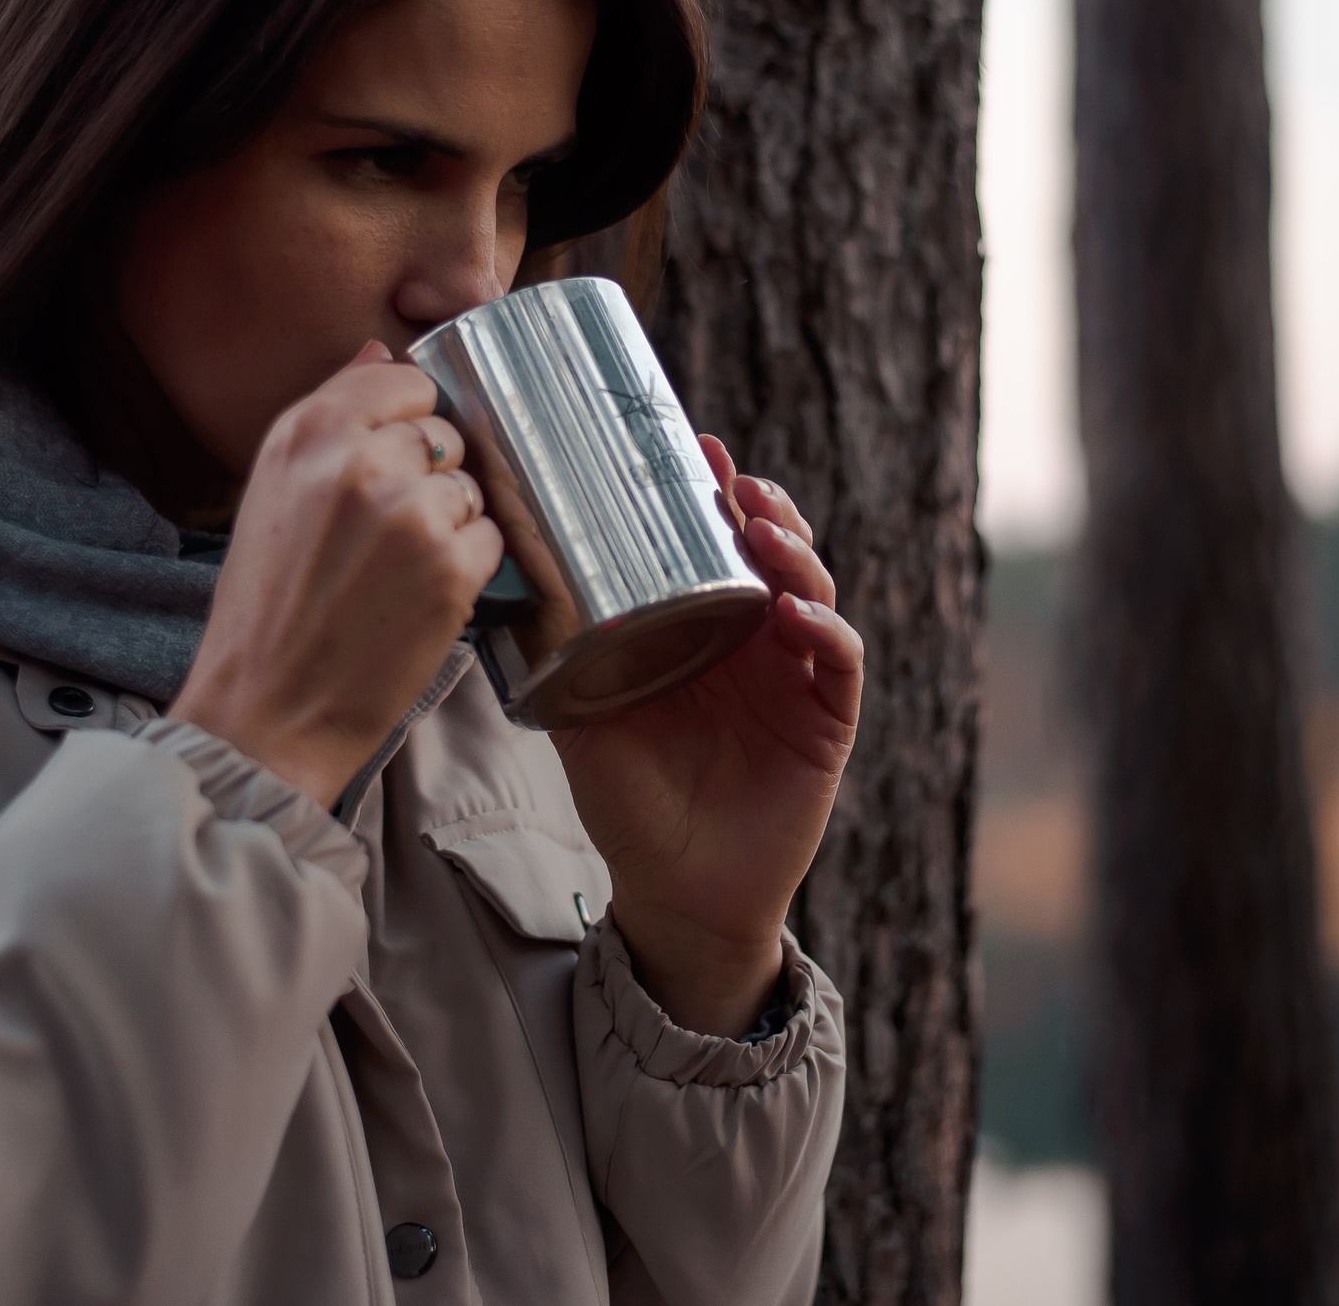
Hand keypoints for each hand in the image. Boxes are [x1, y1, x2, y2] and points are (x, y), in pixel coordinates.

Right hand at [170, 343, 501, 803]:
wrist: (266, 711)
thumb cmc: (266, 606)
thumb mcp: (271, 490)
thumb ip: (331, 414)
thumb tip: (382, 352)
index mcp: (307, 433)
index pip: (406, 381)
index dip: (412, 421)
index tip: (394, 461)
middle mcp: (360, 462)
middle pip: (446, 435)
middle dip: (431, 478)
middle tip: (386, 536)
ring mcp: (411, 515)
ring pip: (472, 490)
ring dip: (452, 526)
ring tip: (397, 573)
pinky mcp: (452, 571)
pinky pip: (492, 541)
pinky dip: (470, 569)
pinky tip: (421, 598)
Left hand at [551, 436, 861, 1035]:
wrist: (675, 894)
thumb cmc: (631, 804)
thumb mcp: (581, 718)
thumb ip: (556, 657)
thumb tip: (497, 585)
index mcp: (705, 628)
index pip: (719, 543)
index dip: (715, 491)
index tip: (694, 445)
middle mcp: (757, 642)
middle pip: (777, 549)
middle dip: (761, 504)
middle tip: (733, 477)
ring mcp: (796, 677)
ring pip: (815, 588)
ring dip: (794, 550)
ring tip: (761, 526)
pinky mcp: (825, 721)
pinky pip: (840, 661)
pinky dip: (825, 628)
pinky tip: (794, 610)